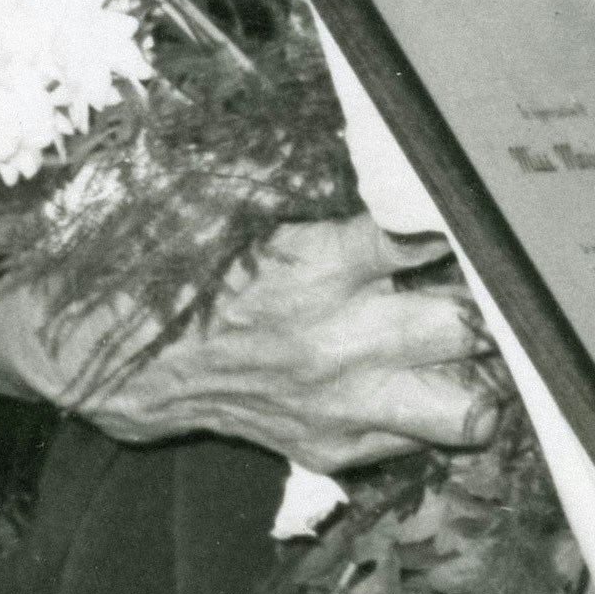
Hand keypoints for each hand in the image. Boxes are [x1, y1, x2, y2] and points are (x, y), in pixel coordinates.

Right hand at [0, 216, 495, 473]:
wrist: (107, 358)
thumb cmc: (168, 266)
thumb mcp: (227, 197)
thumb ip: (306, 178)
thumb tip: (383, 144)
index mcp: (313, 269)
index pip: (428, 240)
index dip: (460, 222)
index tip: (471, 212)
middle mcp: (336, 344)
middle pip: (468, 328)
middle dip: (487, 302)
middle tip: (487, 282)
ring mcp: (339, 407)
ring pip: (465, 410)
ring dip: (479, 375)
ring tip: (469, 346)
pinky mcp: (329, 449)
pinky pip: (417, 441)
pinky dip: (425, 407)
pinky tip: (410, 375)